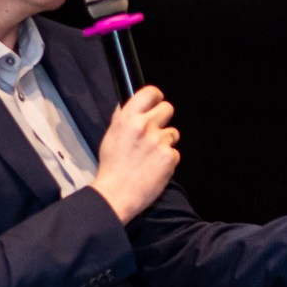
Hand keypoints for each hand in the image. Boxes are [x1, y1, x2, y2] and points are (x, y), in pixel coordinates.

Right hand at [91, 85, 179, 223]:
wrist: (117, 193)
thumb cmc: (112, 168)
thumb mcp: (111, 136)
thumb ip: (122, 119)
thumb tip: (128, 105)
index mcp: (128, 119)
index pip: (150, 93)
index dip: (156, 97)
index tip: (157, 102)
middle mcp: (144, 126)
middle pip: (168, 108)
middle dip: (164, 119)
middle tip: (155, 131)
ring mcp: (158, 141)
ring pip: (173, 133)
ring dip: (165, 142)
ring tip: (151, 155)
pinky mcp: (169, 157)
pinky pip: (175, 152)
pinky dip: (168, 160)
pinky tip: (154, 167)